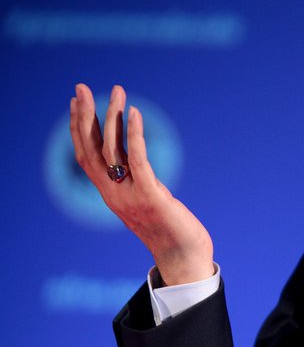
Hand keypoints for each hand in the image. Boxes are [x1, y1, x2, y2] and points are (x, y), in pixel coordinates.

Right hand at [70, 83, 214, 285]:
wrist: (184, 259)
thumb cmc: (172, 231)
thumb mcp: (148, 202)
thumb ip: (137, 183)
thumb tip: (136, 163)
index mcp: (111, 194)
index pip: (86, 156)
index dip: (78, 129)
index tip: (76, 103)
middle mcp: (114, 194)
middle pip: (91, 149)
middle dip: (84, 116)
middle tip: (81, 87)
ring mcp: (130, 196)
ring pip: (112, 149)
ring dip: (111, 117)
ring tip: (115, 91)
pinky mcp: (151, 197)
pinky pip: (138, 160)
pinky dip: (134, 135)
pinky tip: (135, 113)